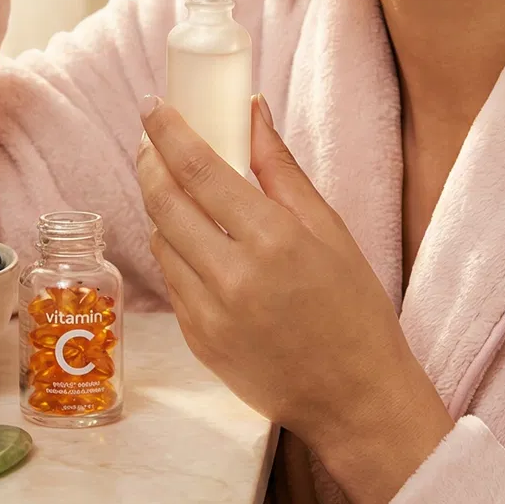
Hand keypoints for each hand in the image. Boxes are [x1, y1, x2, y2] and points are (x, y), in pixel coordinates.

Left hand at [137, 95, 453, 503]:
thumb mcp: (330, 229)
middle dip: (150, 162)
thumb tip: (251, 111)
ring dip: (159, 205)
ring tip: (170, 184)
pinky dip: (173, 250)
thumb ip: (281, 168)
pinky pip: (170, 280)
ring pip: (161, 240)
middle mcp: (234, 276)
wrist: (354, 397)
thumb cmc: (353, 309)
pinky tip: (189, 238)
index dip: (168, 132)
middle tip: (151, 141)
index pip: (199, 170)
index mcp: (273, 239)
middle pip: (164, 201)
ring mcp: (209, 313)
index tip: (152, 106)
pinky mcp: (197, 340)